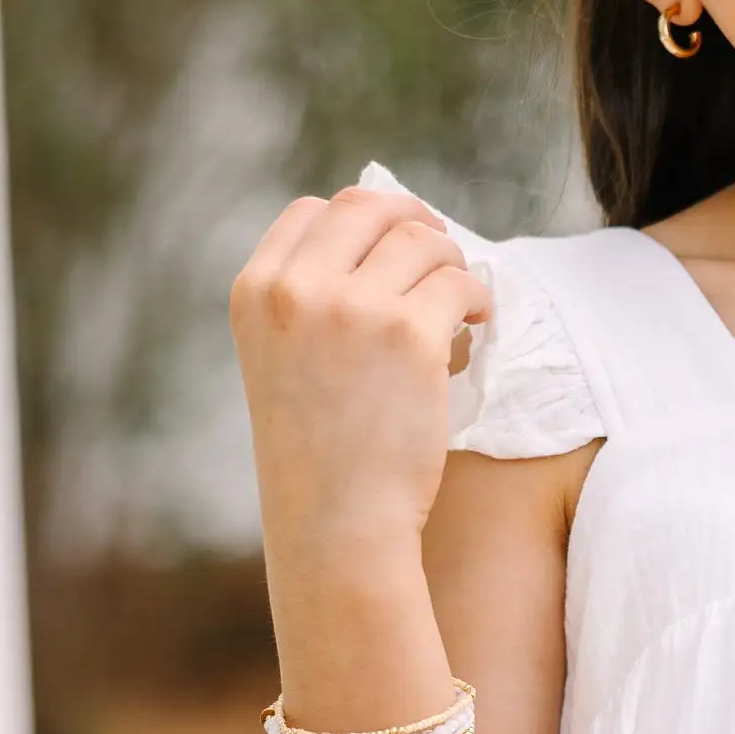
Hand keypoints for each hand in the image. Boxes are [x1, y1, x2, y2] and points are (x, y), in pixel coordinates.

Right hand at [231, 186, 492, 570]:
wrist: (336, 525)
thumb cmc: (318, 458)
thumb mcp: (282, 364)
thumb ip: (307, 306)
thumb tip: (378, 248)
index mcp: (255, 292)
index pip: (310, 212)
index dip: (359, 220)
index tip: (390, 243)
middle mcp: (297, 289)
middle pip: (367, 208)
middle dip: (412, 218)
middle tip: (440, 248)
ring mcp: (353, 307)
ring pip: (420, 239)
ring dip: (450, 259)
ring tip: (461, 295)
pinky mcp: (409, 335)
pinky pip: (458, 282)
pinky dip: (476, 294)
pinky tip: (478, 318)